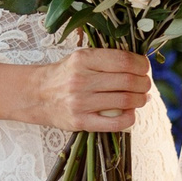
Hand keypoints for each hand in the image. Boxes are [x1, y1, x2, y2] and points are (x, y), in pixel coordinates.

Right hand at [34, 49, 154, 130]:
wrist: (36, 95)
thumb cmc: (65, 74)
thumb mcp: (81, 57)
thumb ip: (107, 59)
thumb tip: (141, 66)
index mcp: (83, 59)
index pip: (124, 61)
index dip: (142, 65)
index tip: (144, 68)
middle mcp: (81, 80)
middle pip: (129, 81)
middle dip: (144, 83)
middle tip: (145, 85)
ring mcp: (80, 102)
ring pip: (126, 101)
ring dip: (140, 100)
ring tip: (141, 98)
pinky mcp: (80, 122)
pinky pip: (116, 123)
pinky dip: (130, 118)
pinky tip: (130, 113)